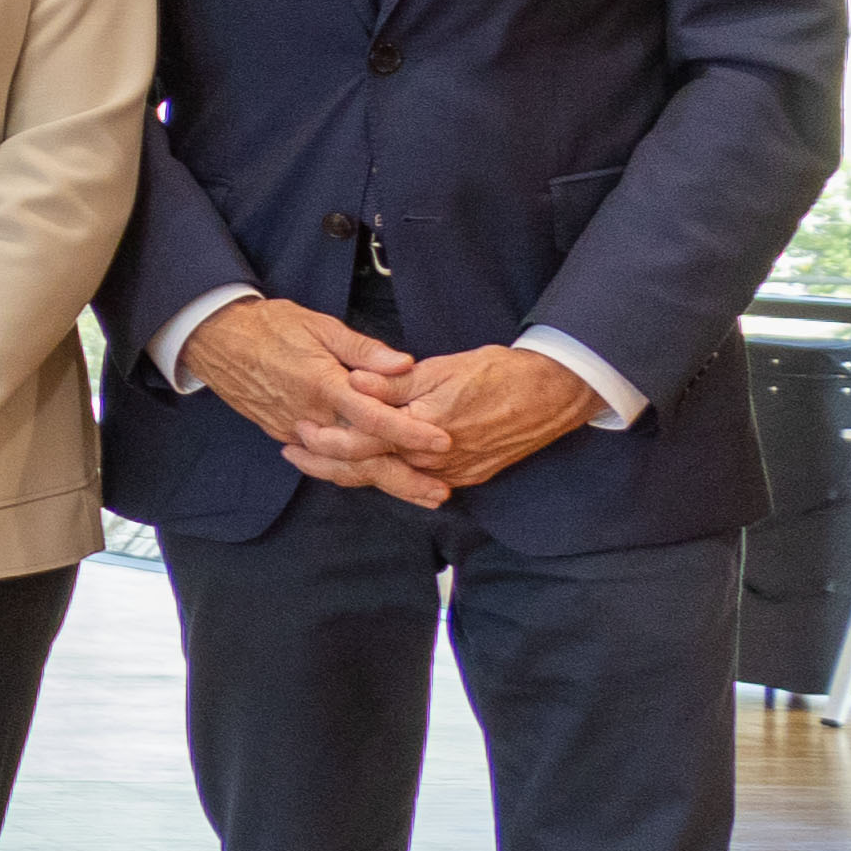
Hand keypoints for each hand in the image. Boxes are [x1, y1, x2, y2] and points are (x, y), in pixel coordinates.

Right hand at [182, 297, 443, 481]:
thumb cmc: (269, 326)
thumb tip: (406, 364)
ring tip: (416, 493)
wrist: (215, 338)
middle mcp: (310, 416)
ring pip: (342, 466)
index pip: (375, 418)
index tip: (442, 443)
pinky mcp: (281, 434)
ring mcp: (293, 429)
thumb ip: (364, 349)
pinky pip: (321, 460)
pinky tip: (373, 480)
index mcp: (324, 385)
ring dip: (381, 483)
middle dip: (403, 479)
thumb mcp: (320, 326)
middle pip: (362, 457)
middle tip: (439, 492)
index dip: (410, 432)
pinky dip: (349, 473)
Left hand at [294, 341, 597, 506]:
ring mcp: (453, 472)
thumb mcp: (442, 369)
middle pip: (371, 467)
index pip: (364, 440)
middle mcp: (436, 458)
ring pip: (392, 477)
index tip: (301, 429)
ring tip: (319, 462)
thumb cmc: (499, 373)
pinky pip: (417, 481)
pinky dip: (388, 475)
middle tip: (295, 450)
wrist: (554, 394)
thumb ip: (395, 383)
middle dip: (329, 462)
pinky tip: (366, 467)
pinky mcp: (467, 475)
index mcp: (424, 428)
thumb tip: (354, 384)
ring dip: (354, 470)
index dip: (329, 437)